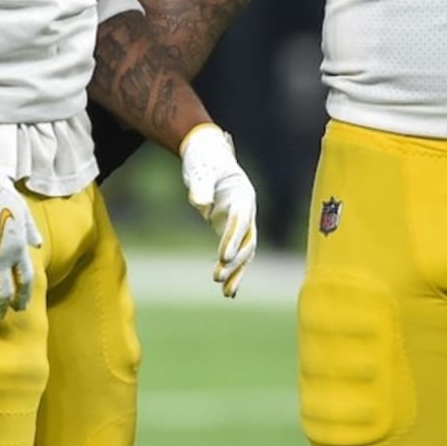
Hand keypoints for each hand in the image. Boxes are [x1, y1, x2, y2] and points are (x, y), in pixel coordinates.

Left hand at [179, 123, 257, 297]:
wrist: (206, 153)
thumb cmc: (202, 160)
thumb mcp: (199, 170)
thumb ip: (201, 186)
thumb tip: (202, 205)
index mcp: (241, 193)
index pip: (240, 220)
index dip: (233, 238)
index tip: (223, 257)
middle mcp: (246, 208)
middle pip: (247, 239)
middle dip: (235, 260)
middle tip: (217, 277)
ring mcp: (240, 219)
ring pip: (245, 251)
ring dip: (237, 271)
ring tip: (225, 292)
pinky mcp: (231, 227)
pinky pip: (236, 252)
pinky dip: (234, 271)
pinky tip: (228, 291)